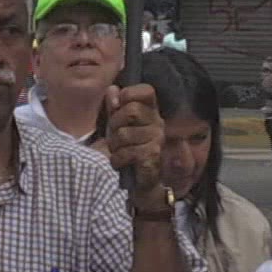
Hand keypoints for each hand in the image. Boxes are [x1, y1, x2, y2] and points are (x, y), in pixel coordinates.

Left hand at [103, 84, 174, 212]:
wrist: (140, 182)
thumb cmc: (128, 150)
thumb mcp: (117, 126)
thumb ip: (114, 107)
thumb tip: (113, 89)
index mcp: (151, 111)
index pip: (146, 91)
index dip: (128, 95)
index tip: (118, 107)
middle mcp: (158, 122)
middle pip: (130, 111)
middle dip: (114, 124)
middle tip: (115, 137)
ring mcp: (157, 139)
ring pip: (124, 133)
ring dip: (114, 145)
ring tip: (118, 151)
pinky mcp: (152, 156)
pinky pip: (126, 152)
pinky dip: (117, 159)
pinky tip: (121, 163)